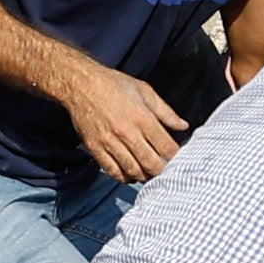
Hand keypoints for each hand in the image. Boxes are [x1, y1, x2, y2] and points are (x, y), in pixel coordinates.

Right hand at [63, 62, 187, 183]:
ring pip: (133, 171)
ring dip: (144, 176)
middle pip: (151, 164)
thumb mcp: (144, 90)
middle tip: (164, 170)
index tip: (176, 157)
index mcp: (142, 117)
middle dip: (161, 170)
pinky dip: (124, 177)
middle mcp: (127, 132)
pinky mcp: (95, 148)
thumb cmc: (113, 84)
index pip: (166, 147)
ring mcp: (109, 142)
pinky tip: (130, 174)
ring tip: (148, 173)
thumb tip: (183, 126)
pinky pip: (112, 171)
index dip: (175, 156)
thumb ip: (165, 111)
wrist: (80, 85)